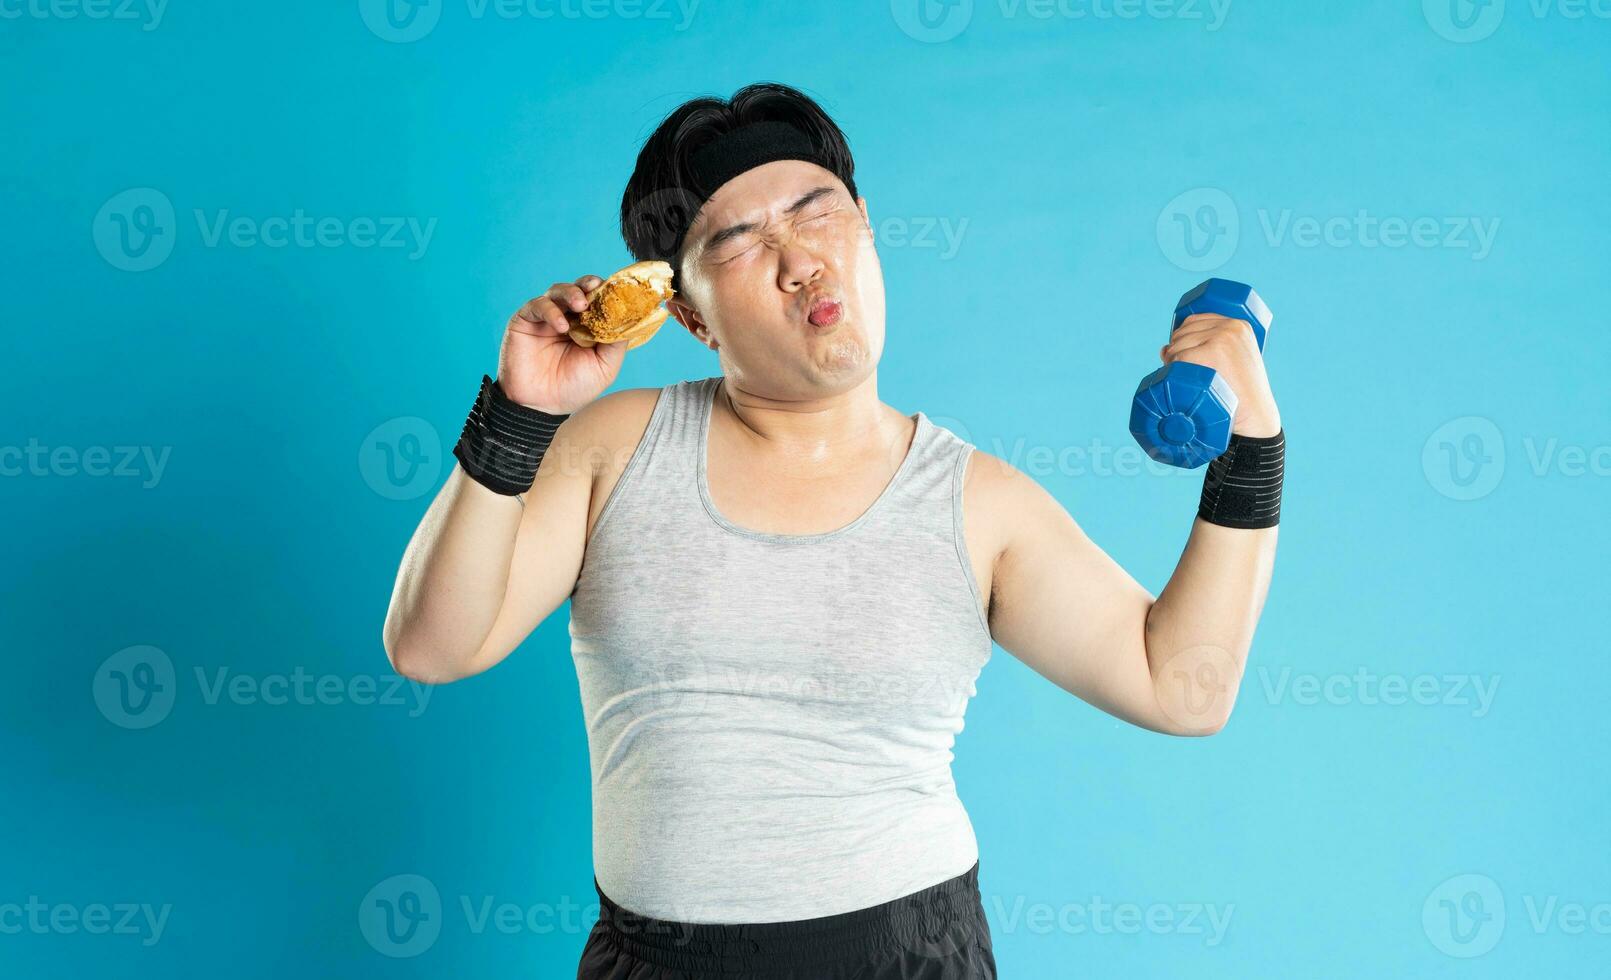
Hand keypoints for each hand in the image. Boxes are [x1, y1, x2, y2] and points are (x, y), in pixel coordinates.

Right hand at [497, 275, 629, 414]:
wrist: (540, 406)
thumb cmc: (573, 389)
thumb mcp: (604, 367)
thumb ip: (616, 342)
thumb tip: (629, 318)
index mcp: (588, 326)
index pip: (599, 300)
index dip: (608, 292)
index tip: (617, 289)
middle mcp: (568, 318)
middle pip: (580, 289)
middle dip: (589, 285)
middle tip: (596, 287)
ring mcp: (546, 318)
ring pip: (558, 291)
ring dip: (572, 293)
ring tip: (581, 305)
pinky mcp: (525, 320)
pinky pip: (538, 306)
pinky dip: (551, 312)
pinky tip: (561, 326)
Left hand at [1159, 314, 1280, 436]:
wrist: (1255, 419)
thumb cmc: (1240, 397)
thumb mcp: (1234, 364)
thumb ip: (1208, 350)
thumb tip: (1163, 348)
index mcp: (1239, 325)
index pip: (1195, 321)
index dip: (1183, 339)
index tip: (1185, 359)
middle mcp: (1231, 327)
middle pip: (1183, 331)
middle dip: (1176, 352)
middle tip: (1185, 375)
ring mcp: (1222, 338)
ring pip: (1178, 344)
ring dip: (1172, 363)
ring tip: (1187, 381)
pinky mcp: (1212, 352)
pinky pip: (1179, 357)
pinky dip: (1174, 370)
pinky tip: (1184, 383)